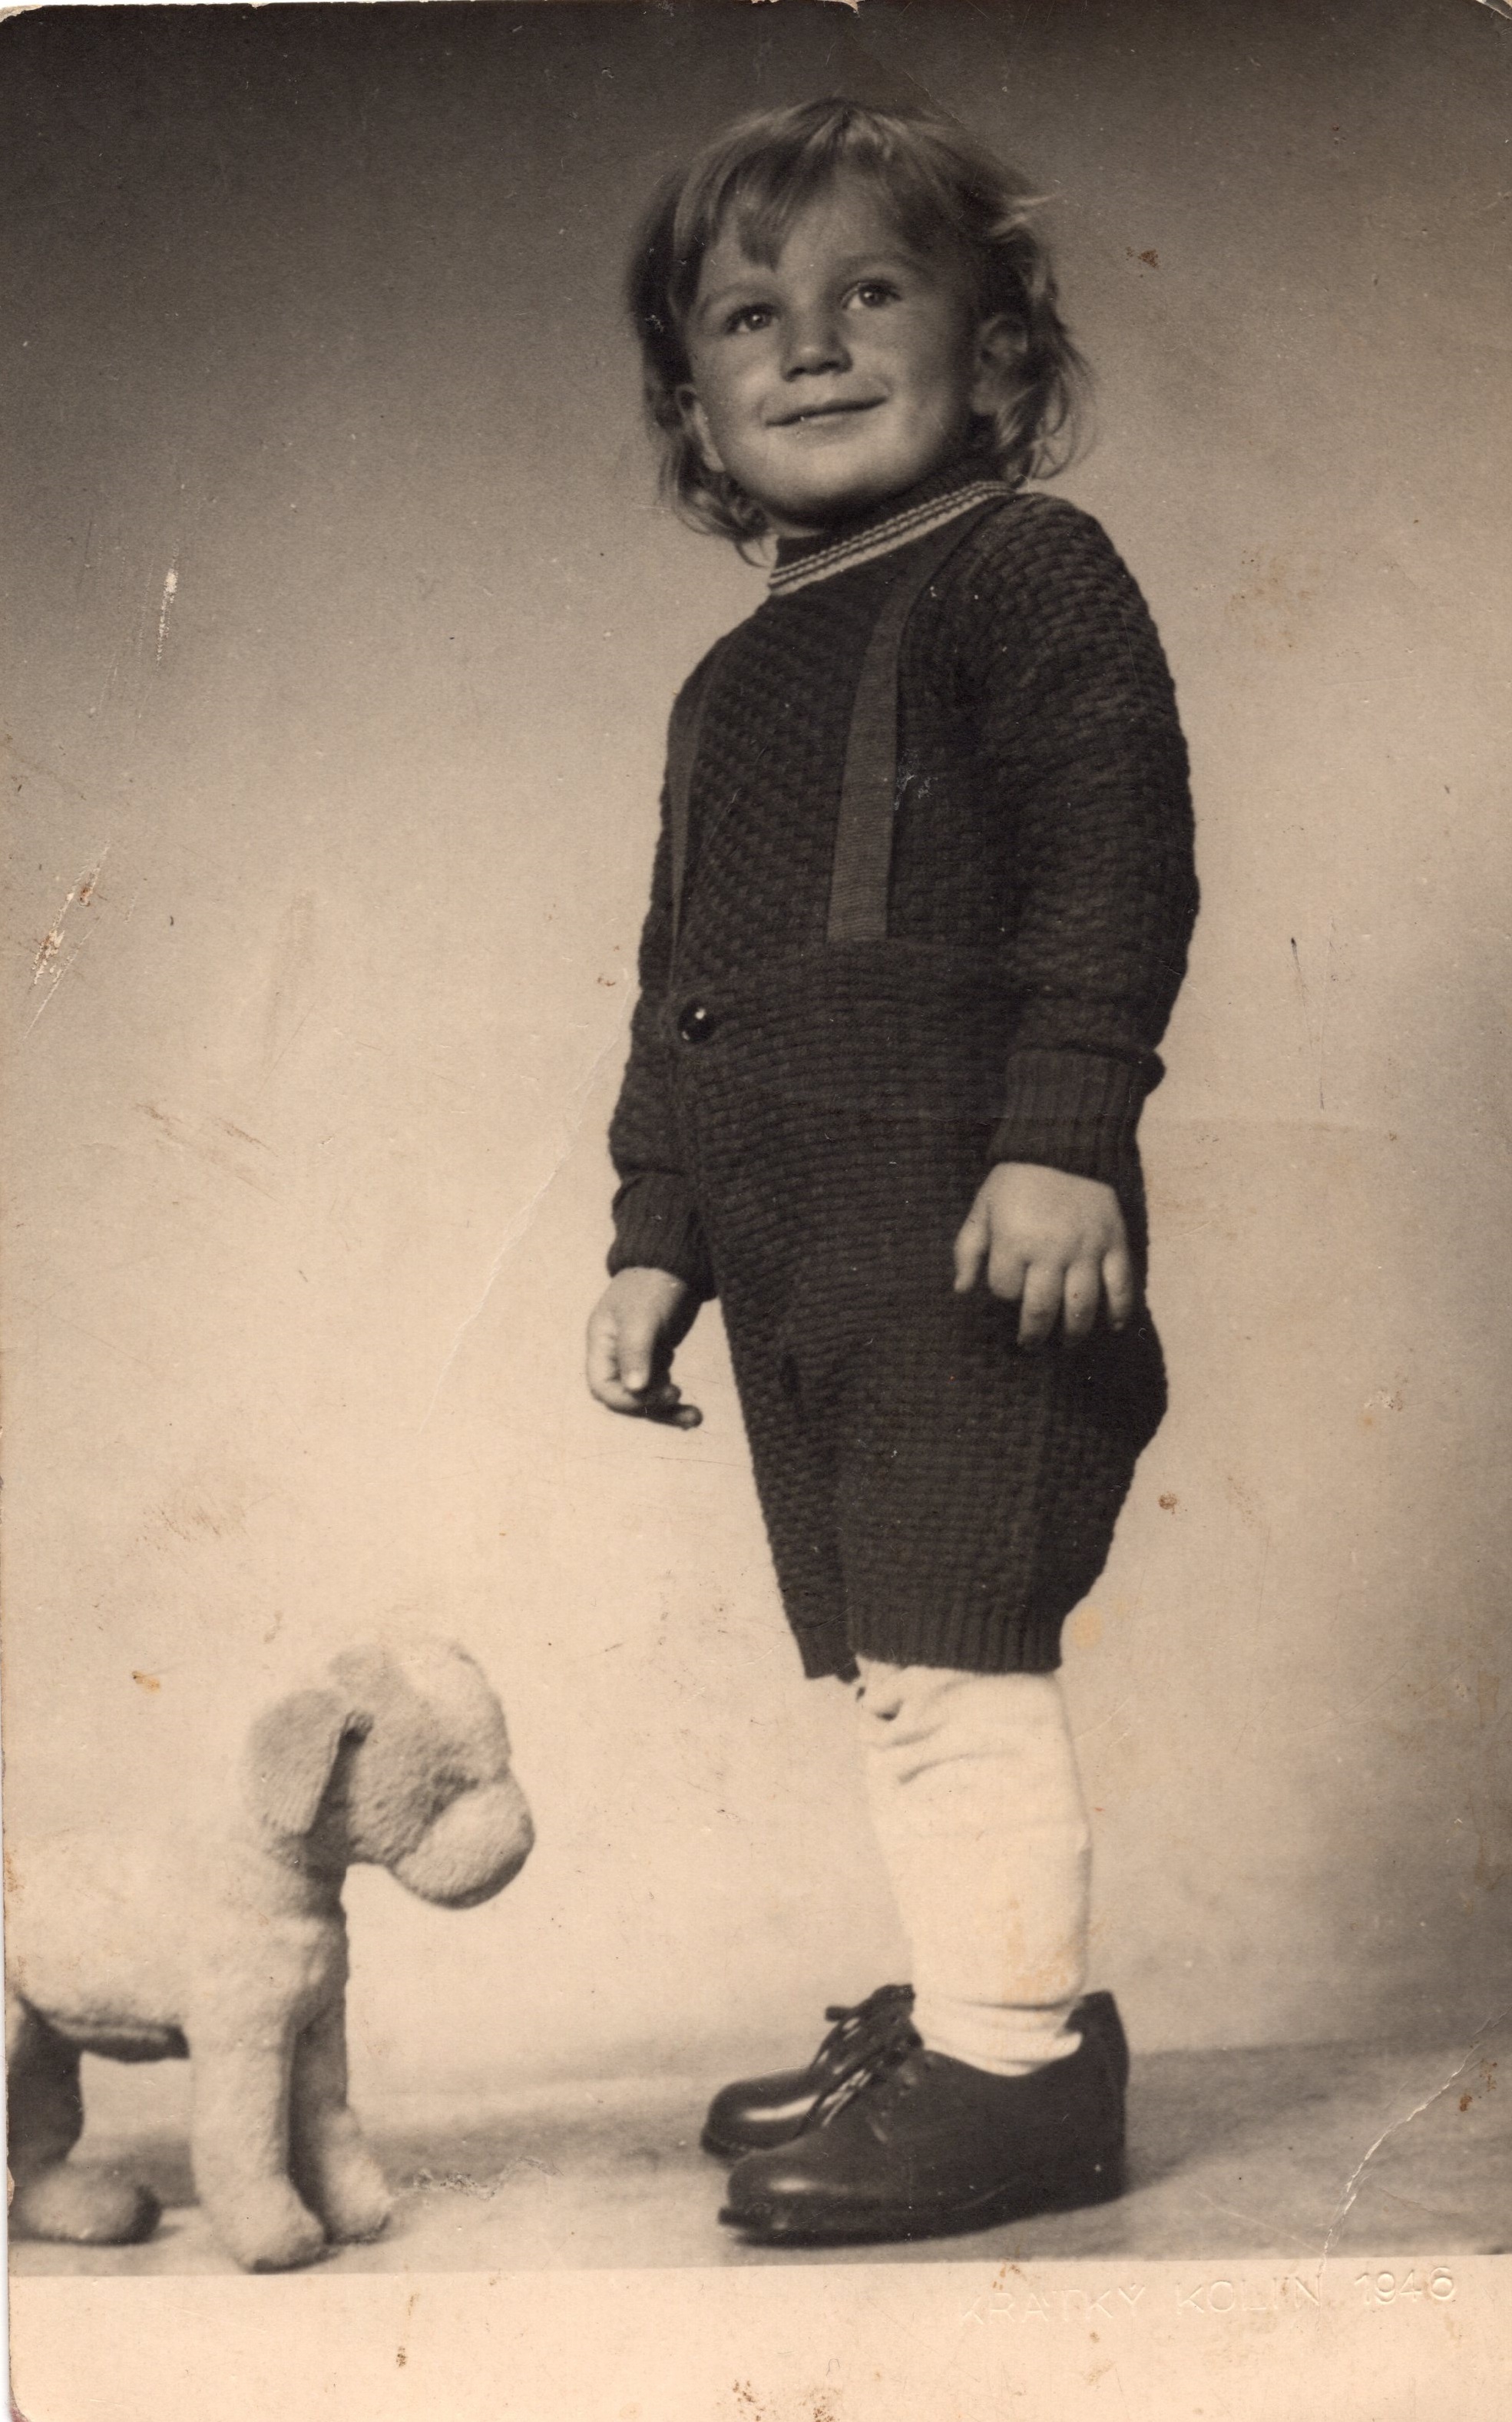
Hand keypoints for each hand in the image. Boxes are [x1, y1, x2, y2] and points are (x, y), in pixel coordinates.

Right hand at [585, 1267, 701, 1426]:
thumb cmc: (652, 1283)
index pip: (603, 1387)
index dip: (627, 1400)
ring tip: (695, 1418)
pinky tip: (692, 1410)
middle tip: (680, 1401)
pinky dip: (673, 1398)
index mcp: (602, 1344)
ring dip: (668, 1409)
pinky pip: (660, 1385)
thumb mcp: (642, 1317)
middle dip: (652, 1407)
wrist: (676, 1263)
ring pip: (646, 1395)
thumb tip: (635, 1389)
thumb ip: (636, 1352)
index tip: (659, 1395)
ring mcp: (637, 1356)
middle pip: (626, 1396)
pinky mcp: (656, 1355)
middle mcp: (615, 1354)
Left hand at [952, 1163, 1133, 1347]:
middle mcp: (1050, 1251)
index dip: (1003, 1292)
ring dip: (1073, 1333)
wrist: (1064, 1145)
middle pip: (1040, 1309)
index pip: (1005, 1289)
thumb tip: (962, 1290)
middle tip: (1029, 1345)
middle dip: (1032, 1333)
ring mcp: (1086, 1249)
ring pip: (1080, 1306)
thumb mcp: (982, 1208)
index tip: (1007, 1288)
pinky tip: (1112, 1327)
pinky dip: (1119, 1310)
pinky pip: (1120, 1285)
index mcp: (1014, 1241)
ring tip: (1066, 1344)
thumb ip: (968, 1249)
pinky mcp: (1113, 1243)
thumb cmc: (1016, 1180)